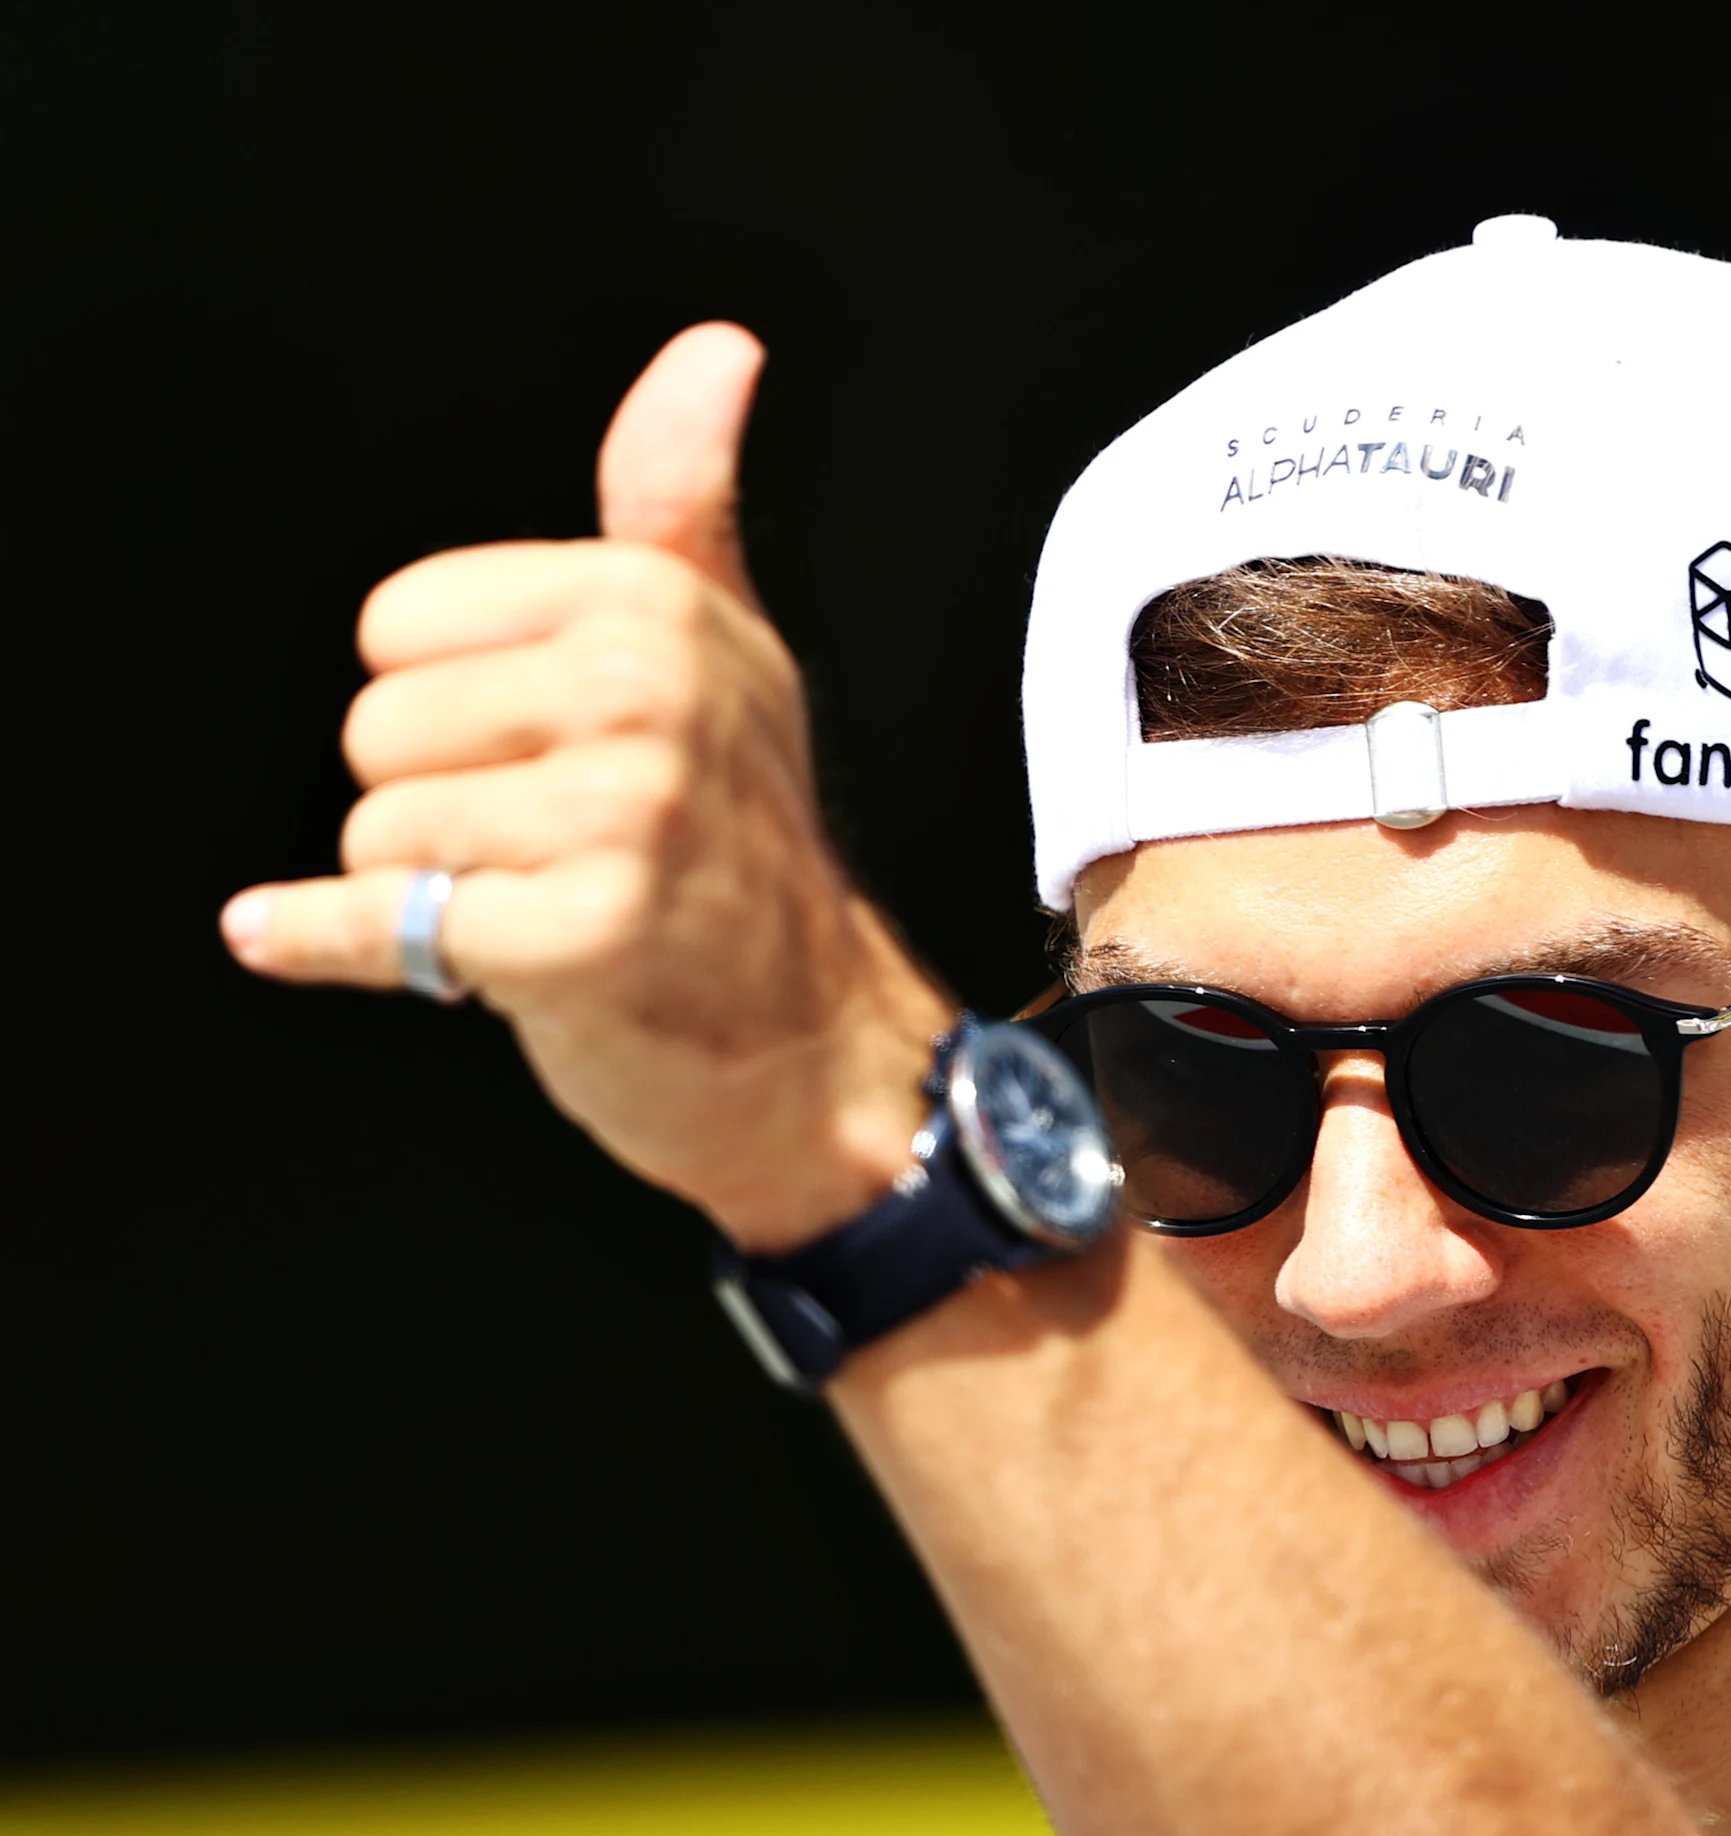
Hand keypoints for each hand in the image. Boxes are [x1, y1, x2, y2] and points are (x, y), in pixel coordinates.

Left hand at [221, 324, 949, 1248]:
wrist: (816, 1040)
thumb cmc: (744, 843)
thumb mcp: (724, 650)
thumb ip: (681, 497)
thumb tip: (715, 351)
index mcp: (655, 608)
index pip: (398, 627)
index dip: (447, 706)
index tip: (550, 754)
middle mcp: (649, 697)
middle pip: (378, 730)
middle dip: (438, 804)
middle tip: (553, 846)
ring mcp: (625, 818)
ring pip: (379, 832)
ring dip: (436, 891)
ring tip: (547, 903)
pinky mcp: (584, 938)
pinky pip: (388, 924)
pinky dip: (365, 952)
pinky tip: (414, 957)